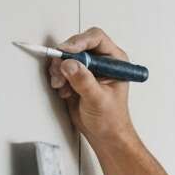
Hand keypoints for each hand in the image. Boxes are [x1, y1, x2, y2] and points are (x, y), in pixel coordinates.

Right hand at [49, 27, 136, 145]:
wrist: (104, 135)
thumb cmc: (111, 119)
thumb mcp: (98, 99)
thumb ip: (84, 81)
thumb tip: (70, 64)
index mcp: (115, 61)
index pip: (96, 39)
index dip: (80, 41)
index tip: (67, 51)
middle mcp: (101, 61)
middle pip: (77, 45)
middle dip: (65, 58)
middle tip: (59, 72)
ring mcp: (88, 68)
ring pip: (66, 57)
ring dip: (59, 70)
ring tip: (62, 86)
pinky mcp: (76, 77)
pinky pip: (61, 69)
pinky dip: (58, 78)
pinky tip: (65, 92)